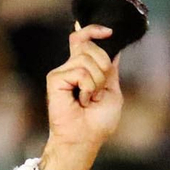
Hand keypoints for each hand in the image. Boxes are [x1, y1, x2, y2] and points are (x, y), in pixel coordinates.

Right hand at [39, 24, 122, 169]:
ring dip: (97, 81)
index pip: (84, 39)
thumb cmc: (98, 122)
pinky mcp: (55, 79)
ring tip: (89, 98)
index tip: (109, 32)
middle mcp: (71, 67)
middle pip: (90, 46)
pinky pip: (80, 71)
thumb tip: (115, 48)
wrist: (86, 139)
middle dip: (104, 67)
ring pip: (87, 59)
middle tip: (98, 92)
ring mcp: (62, 72)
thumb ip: (110, 69)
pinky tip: (81, 100)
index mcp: (83, 69)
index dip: (94, 30)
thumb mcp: (112, 91)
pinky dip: (88, 87)